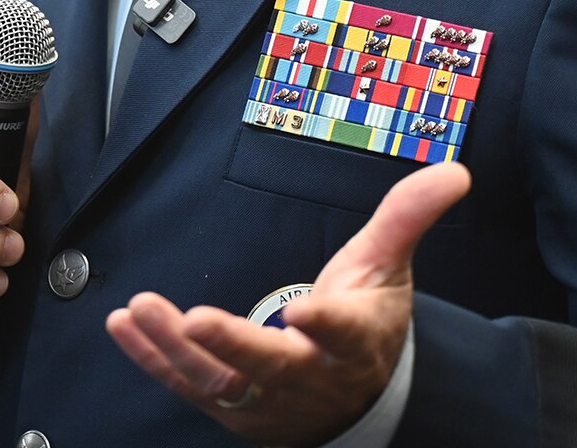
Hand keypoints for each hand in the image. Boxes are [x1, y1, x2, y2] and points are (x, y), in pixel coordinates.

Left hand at [106, 160, 470, 445]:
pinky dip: (151, 358)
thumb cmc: (368, 323)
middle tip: (197, 320)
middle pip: (270, 366)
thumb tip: (454, 170)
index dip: (324, 325)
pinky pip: (185, 384)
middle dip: (233, 346)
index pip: (343, 333)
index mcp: (353, 340)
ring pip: (217, 380)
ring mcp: (266, 398)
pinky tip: (122, 326)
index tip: (304, 311)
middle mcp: (308, 376)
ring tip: (140, 309)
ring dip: (174, 349)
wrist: (358, 400)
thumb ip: (407, 217)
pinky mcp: (231, 406)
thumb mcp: (388, 267)